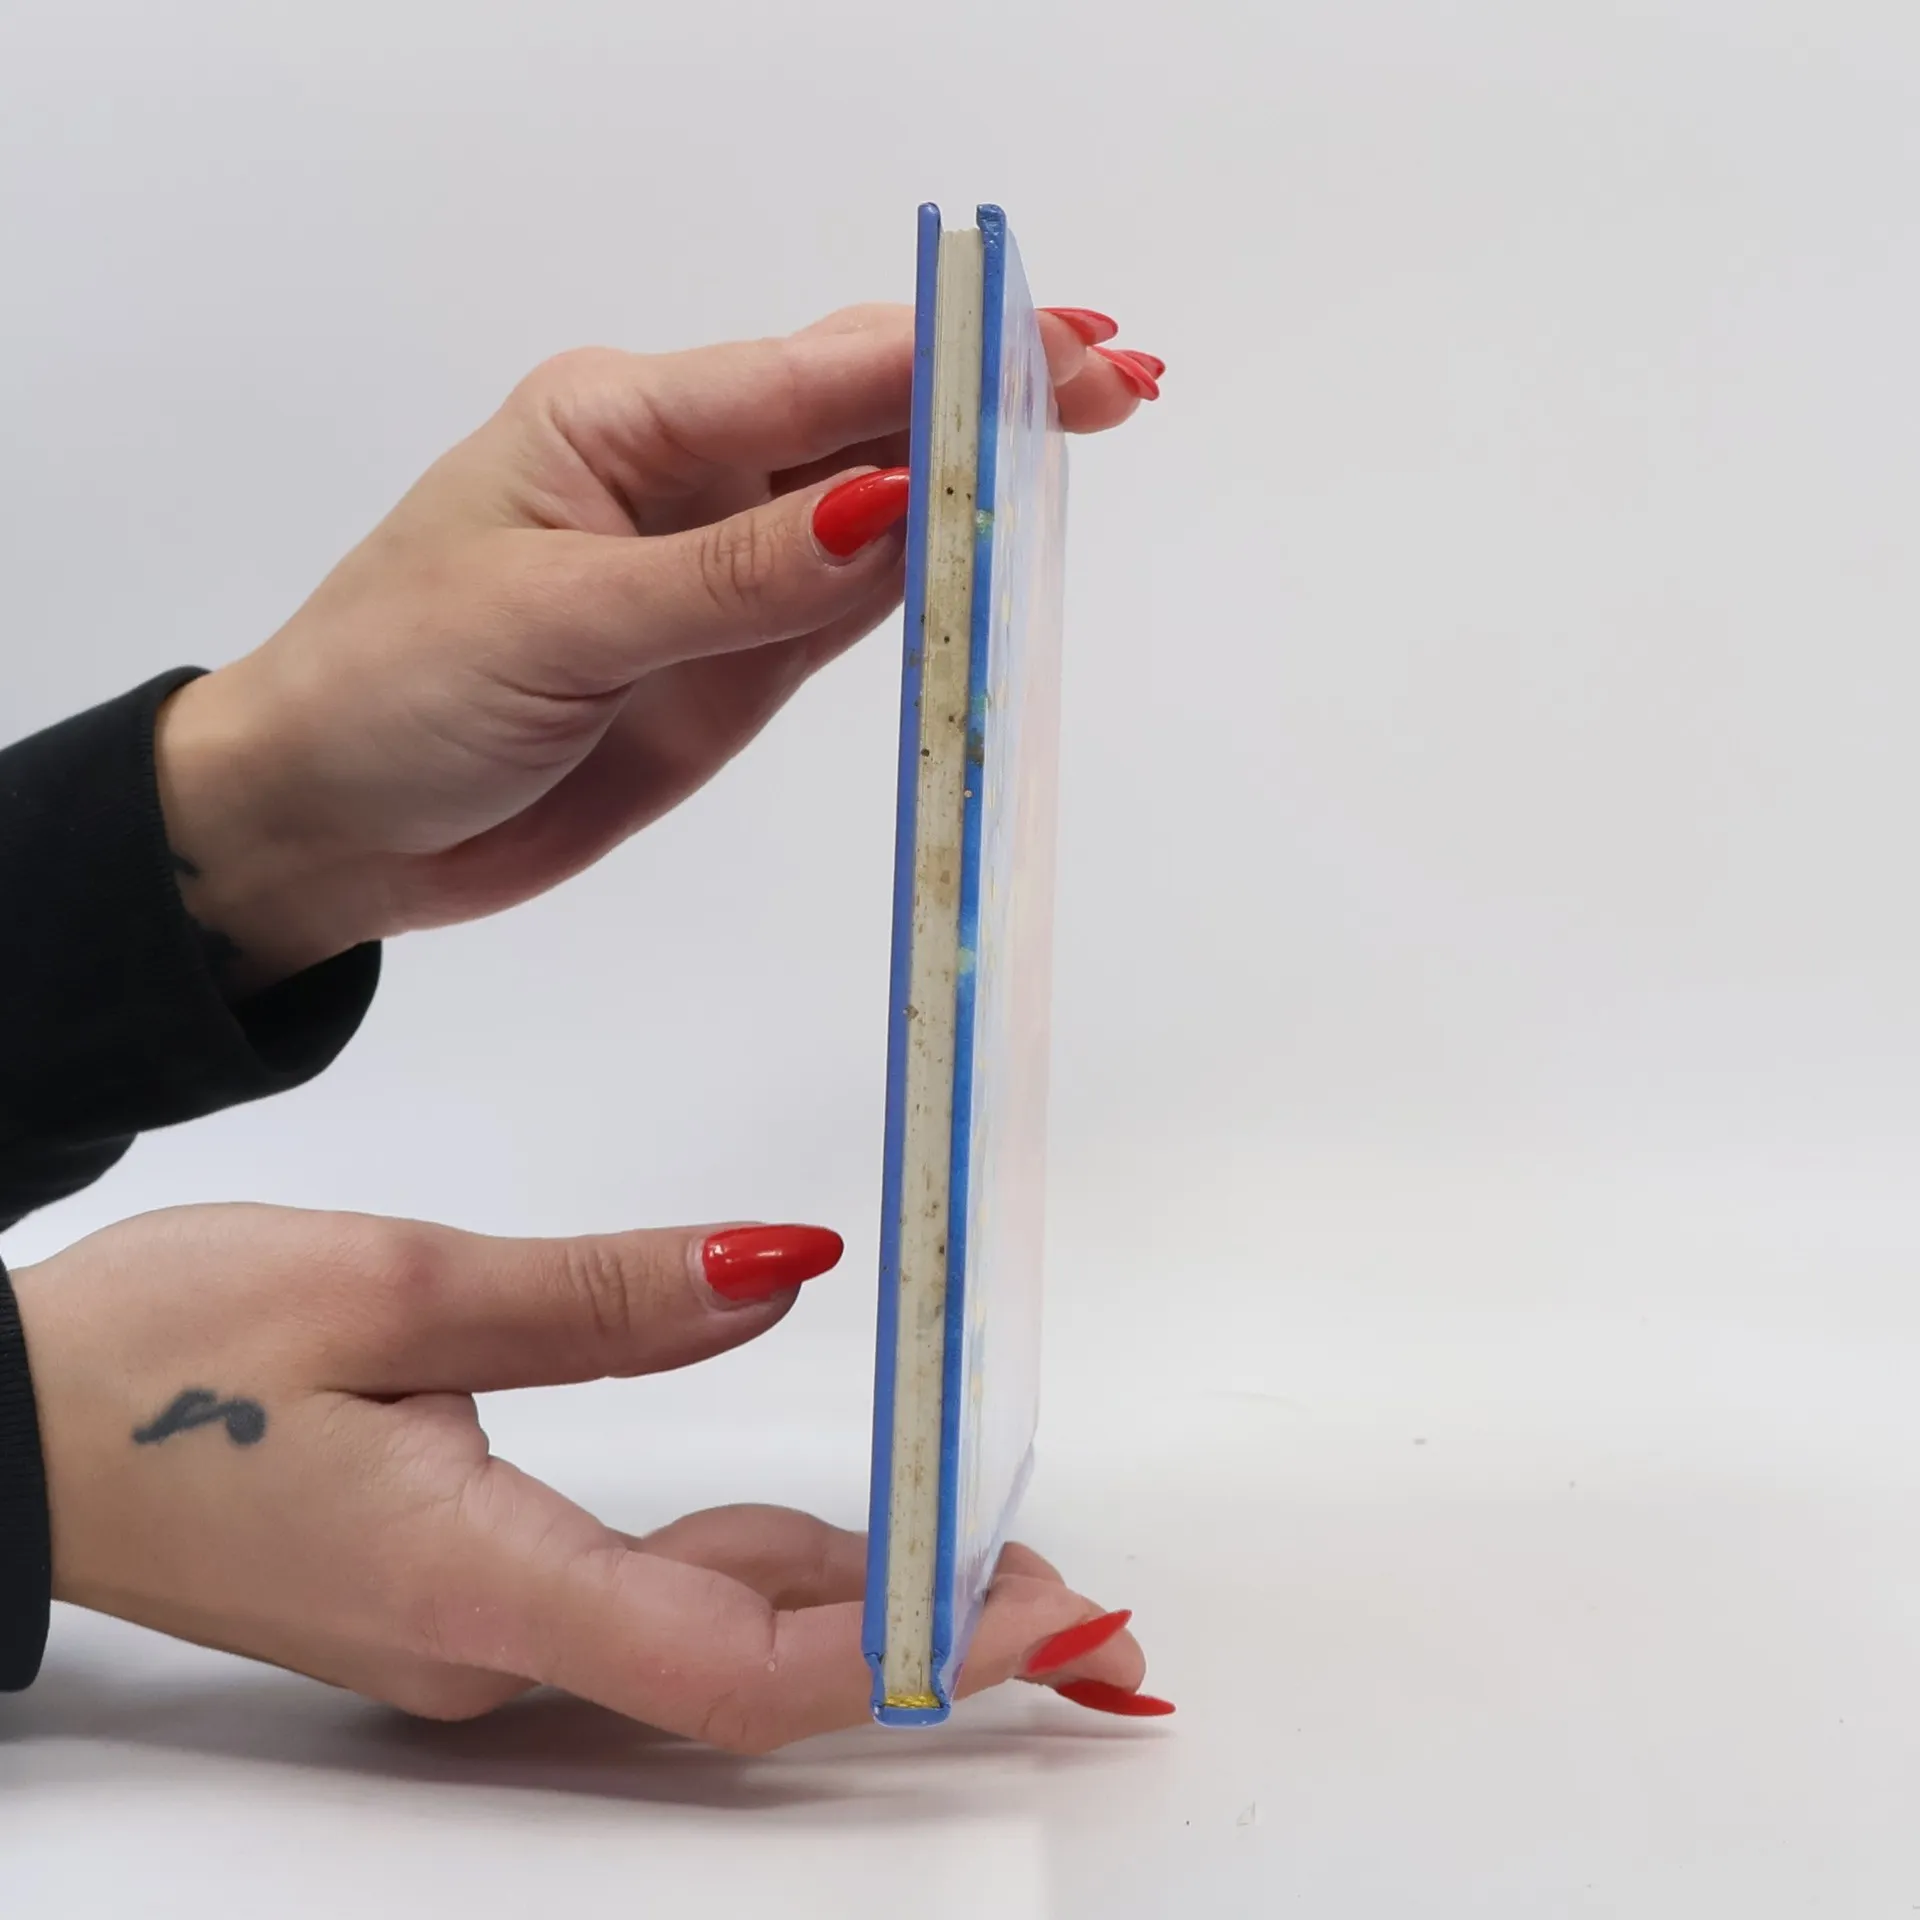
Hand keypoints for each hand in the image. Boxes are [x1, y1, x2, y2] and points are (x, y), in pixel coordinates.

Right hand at [12, 1203, 1164, 1750]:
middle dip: (914, 1628)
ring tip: (972, 1527)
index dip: (906, 1648)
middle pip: (751, 1668)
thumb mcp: (399, 1283)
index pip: (741, 1661)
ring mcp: (472, 1645)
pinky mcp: (461, 1606)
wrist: (14, 1427)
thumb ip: (610, 1298)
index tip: (1038, 1613)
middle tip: (1050, 1565)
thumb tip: (783, 1272)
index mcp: (475, 1583)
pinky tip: (830, 1519)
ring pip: (707, 1638)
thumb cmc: (166, 1355)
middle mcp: (487, 1651)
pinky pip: (648, 1608)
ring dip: (848, 1594)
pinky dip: (760, 1569)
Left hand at [155, 304, 1161, 991]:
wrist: (331, 825)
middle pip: (865, 424)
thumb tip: (897, 503)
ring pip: (876, 511)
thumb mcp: (558, 624)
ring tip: (1091, 445)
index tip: (1069, 345)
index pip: (816, 376)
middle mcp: (684, 482)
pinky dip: (933, 586)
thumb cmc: (393, 691)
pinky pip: (854, 612)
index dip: (952, 360)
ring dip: (978, 484)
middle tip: (1124, 383)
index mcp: (623, 426)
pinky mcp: (733, 664)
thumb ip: (735, 575)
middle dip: (992, 400)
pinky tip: (1000, 554)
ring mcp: (718, 576)